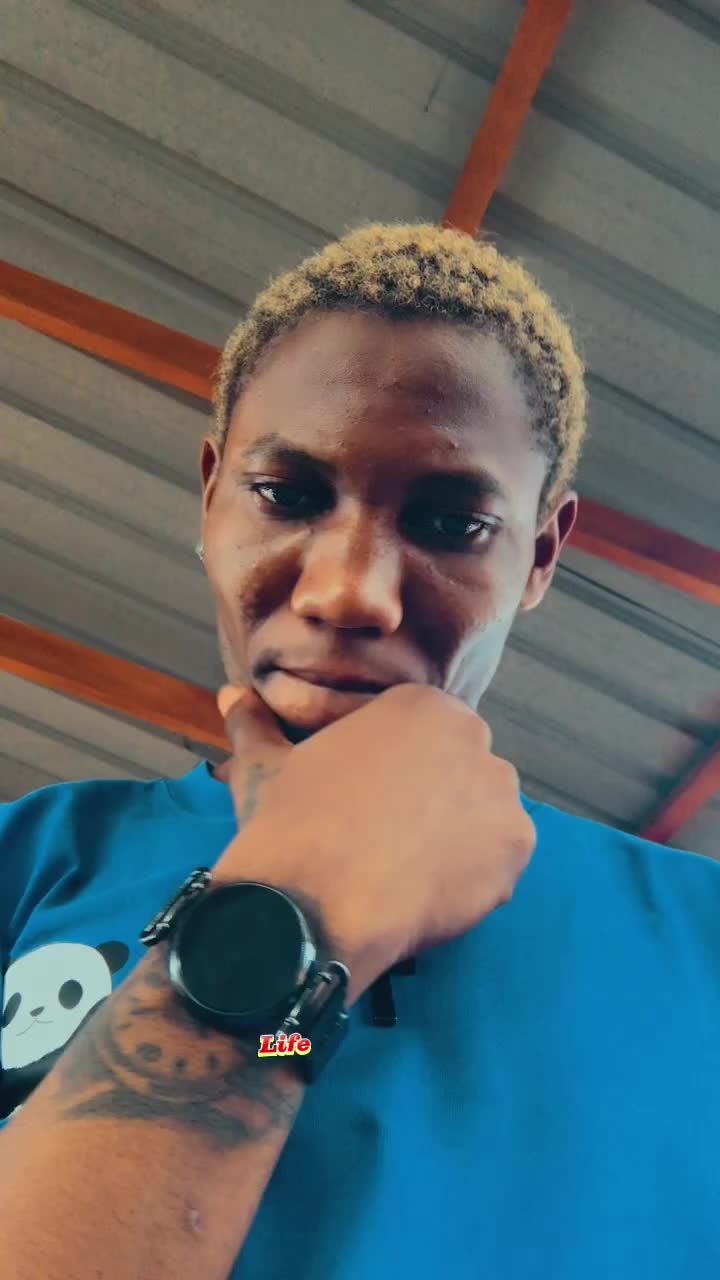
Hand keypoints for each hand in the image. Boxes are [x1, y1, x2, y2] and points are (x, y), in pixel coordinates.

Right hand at [213, 684, 535, 1004]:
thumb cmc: (292, 821)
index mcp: (422, 705)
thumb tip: (230, 694)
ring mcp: (502, 794)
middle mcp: (475, 737)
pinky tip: (426, 892)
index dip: (396, 775)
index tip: (367, 805)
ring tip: (406, 869)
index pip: (424, 735)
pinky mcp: (516, 850)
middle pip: (460, 771)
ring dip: (457, 836)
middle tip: (387, 838)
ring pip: (484, 815)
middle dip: (432, 801)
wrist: (315, 904)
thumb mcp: (267, 767)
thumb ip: (255, 725)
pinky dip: (472, 878)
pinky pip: (499, 861)